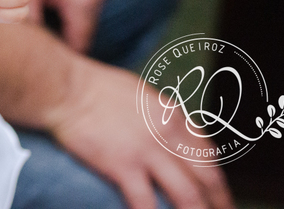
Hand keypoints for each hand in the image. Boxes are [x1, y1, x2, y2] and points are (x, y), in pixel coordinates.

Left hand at [22, 0, 107, 52]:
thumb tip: (31, 48)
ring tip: (39, 28)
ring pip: (81, 24)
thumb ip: (33, 21)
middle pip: (80, 35)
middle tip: (36, 46)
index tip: (38, 58)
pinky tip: (46, 14)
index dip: (58, 53)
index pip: (77, 44)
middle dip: (60, 42)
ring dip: (63, 28)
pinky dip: (66, 17)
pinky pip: (80, 12)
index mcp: (82, 2)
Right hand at [50, 60, 234, 208]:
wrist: (64, 86)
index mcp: (172, 114)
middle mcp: (168, 133)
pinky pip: (146, 203)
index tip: (216, 195)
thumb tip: (166, 132)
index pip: (207, 153)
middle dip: (219, 203)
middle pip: (207, 177)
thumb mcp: (138, 93)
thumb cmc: (92, 86)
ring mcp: (147, 151)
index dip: (216, 179)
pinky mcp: (123, 165)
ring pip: (188, 195)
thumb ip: (157, 116)